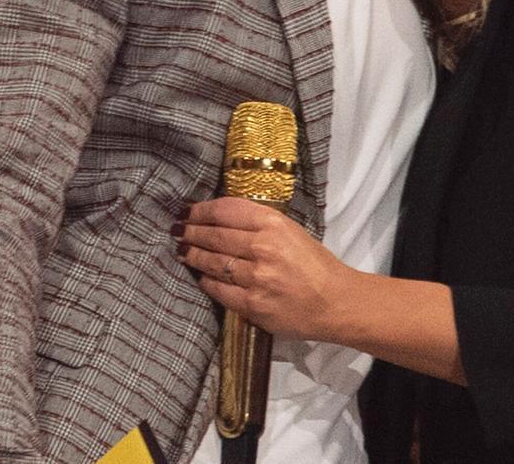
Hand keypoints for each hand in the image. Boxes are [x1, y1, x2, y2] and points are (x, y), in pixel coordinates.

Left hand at [175, 197, 356, 339]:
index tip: (188, 210)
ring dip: (192, 255)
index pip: (226, 210)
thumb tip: (222, 219)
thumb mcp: (292, 232)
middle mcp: (263, 248)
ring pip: (211, 262)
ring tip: (182, 251)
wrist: (335, 302)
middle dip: (191, 232)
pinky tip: (200, 276)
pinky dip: (206, 281)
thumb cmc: (315, 265)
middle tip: (177, 230)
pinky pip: (218, 289)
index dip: (201, 210)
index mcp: (275, 225)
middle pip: (214, 236)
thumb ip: (260, 224)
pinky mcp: (252, 304)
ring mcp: (256, 278)